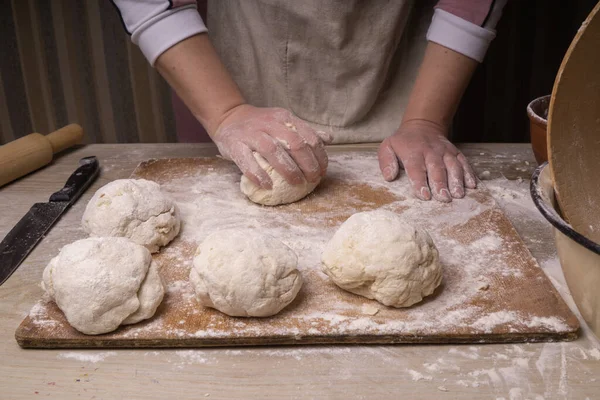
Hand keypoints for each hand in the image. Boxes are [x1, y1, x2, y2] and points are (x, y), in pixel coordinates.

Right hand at [213, 105, 328, 188]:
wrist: (229, 118)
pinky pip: (247, 161)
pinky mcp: (235, 144)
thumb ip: (304, 131)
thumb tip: (328, 139)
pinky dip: (258, 174)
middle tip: (312, 179)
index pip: (308, 136)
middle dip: (307, 163)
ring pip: (272, 150)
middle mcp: (269, 124)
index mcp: (284, 118)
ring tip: (297, 183)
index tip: (322, 170)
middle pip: (294, 143)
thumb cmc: (261, 125)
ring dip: (287, 169)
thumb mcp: (283, 122)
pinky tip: (268, 185)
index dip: (319, 155)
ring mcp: (251, 134)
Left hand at [377, 120, 476, 201]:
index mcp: (413, 152)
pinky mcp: (455, 152)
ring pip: (453, 166)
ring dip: (457, 180)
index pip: (416, 168)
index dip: (420, 182)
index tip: (424, 196)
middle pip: (437, 169)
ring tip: (459, 195)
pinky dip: (469, 173)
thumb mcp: (388, 147)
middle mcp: (431, 152)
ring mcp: (445, 152)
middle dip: (441, 184)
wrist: (422, 125)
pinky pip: (464, 162)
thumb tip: (389, 177)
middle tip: (444, 198)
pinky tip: (472, 185)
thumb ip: (386, 161)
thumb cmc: (403, 142)